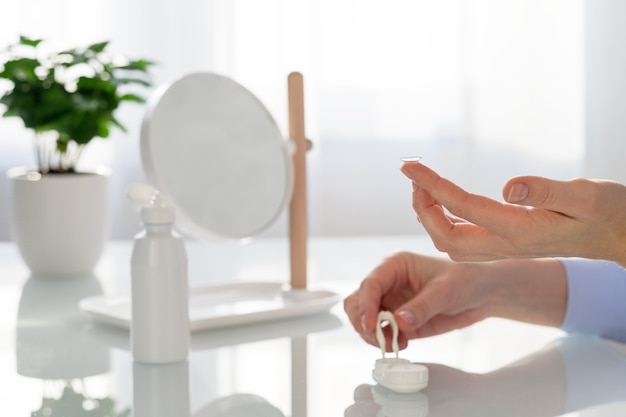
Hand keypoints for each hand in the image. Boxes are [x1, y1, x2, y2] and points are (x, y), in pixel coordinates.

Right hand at [344, 252, 565, 348]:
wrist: (482, 294)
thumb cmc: (465, 279)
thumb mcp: (445, 291)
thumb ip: (422, 307)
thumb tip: (398, 322)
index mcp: (394, 266)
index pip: (370, 284)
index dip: (365, 306)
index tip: (371, 325)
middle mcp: (387, 283)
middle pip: (357, 303)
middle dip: (364, 322)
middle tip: (381, 339)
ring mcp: (390, 303)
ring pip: (363, 320)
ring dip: (372, 335)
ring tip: (394, 343)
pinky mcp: (398, 321)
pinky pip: (379, 333)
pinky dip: (384, 342)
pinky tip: (402, 344)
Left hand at [401, 161, 625, 266]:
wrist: (621, 237)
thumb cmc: (608, 213)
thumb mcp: (586, 196)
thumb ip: (547, 191)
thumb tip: (508, 187)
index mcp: (520, 231)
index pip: (463, 208)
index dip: (432, 186)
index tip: (409, 166)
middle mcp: (506, 245)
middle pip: (446, 236)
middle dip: (422, 206)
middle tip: (413, 175)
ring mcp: (505, 248)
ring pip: (451, 241)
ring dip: (429, 214)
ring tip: (421, 184)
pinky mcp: (507, 243)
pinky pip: (463, 238)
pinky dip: (444, 218)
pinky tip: (441, 200)